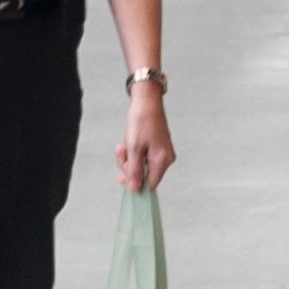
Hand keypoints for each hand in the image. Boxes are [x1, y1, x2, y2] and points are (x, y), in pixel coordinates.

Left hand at [116, 76, 175, 193]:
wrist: (147, 100)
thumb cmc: (142, 120)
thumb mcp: (134, 148)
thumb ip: (134, 171)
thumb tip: (135, 189)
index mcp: (162, 160)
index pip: (150, 185)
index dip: (135, 183)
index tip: (123, 177)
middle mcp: (166, 158)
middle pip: (144, 175)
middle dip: (128, 166)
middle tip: (122, 154)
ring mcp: (162, 152)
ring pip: (141, 164)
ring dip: (129, 156)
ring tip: (124, 144)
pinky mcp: (157, 147)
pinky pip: (142, 155)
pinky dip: (133, 150)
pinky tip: (128, 140)